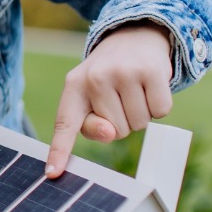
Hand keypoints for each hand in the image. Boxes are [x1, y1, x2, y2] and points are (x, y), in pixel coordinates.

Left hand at [46, 23, 174, 175]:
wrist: (134, 37)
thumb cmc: (109, 77)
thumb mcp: (92, 96)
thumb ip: (92, 125)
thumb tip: (110, 132)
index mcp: (74, 86)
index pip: (65, 124)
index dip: (59, 151)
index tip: (52, 174)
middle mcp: (95, 77)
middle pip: (116, 132)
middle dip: (122, 121)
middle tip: (121, 96)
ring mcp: (123, 72)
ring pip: (139, 124)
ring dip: (141, 114)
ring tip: (134, 90)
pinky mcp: (151, 70)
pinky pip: (160, 112)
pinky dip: (159, 106)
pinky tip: (150, 86)